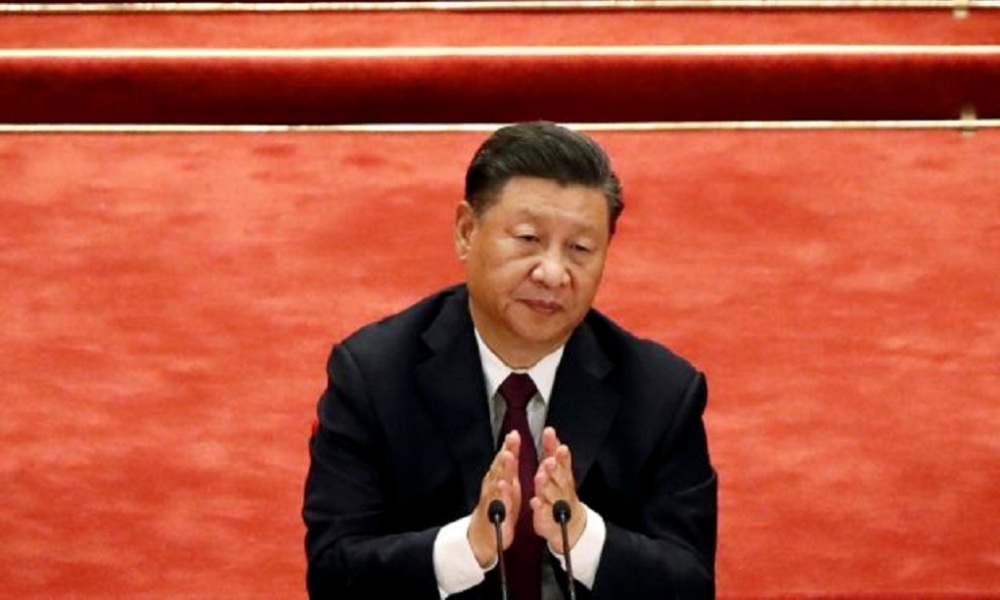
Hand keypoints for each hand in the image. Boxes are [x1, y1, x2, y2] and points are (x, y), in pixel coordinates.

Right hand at [468, 430, 522, 566]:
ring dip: (502, 468)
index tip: (515, 433)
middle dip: (506, 452)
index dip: (510, 446)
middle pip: (499, 466)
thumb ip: (509, 466)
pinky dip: (500, 493)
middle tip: (512, 439)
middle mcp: (493, 485)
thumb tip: (511, 445)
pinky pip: (495, 501)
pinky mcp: (490, 513)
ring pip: (496, 480)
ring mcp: (491, 498)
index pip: (505, 459)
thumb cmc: (498, 507)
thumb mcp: (507, 485)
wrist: (484, 535)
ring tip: (508, 456)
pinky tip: (503, 485)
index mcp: (500, 478)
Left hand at [530, 427, 585, 554]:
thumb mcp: (557, 469)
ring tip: (540, 477)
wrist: (569, 524)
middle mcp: (562, 489)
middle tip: (550, 462)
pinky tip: (534, 501)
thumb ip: (553, 451)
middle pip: (560, 478)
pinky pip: (544, 513)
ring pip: (552, 494)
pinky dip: (539, 508)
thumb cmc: (560, 492)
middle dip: (555, 469)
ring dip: (547, 486)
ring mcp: (556, 504)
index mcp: (562, 475)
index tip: (560, 447)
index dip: (562, 455)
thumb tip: (549, 430)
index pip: (563, 462)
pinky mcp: (548, 518)